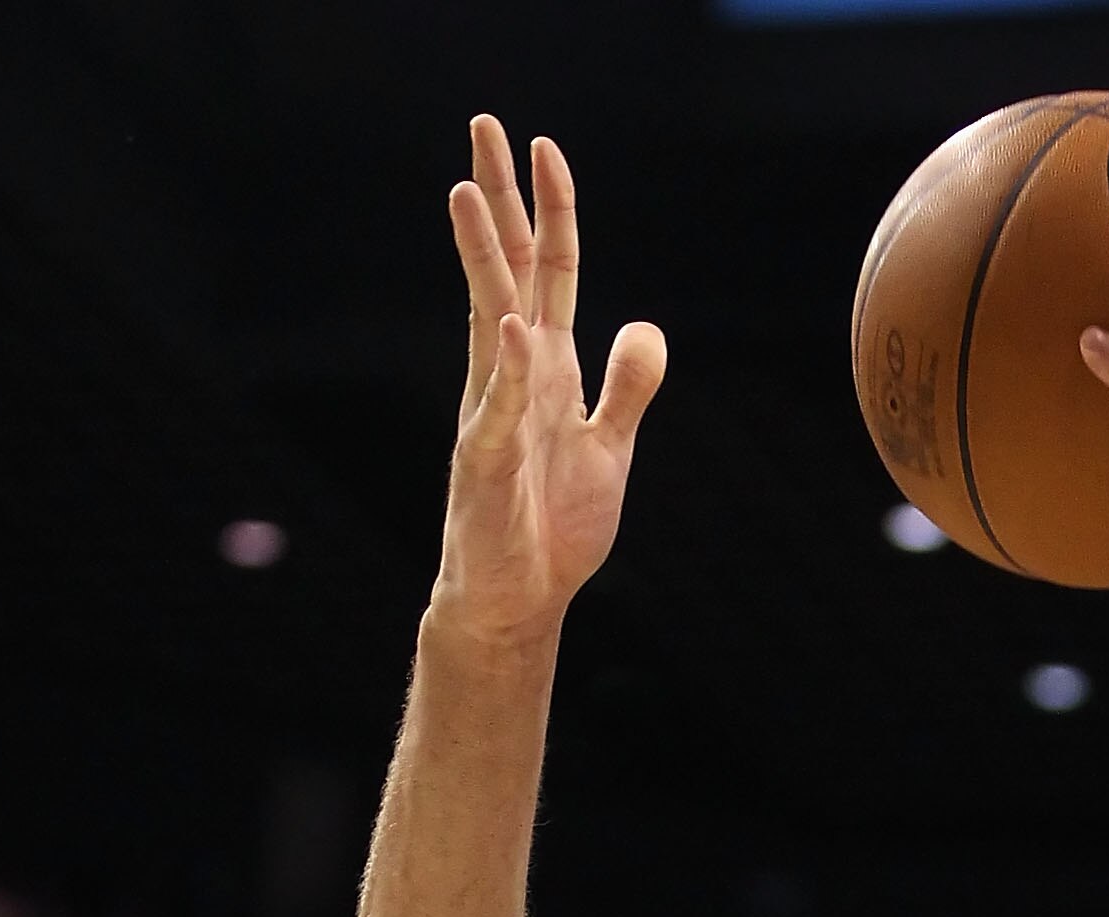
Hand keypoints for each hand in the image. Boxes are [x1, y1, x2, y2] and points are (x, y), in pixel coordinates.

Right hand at [431, 117, 666, 653]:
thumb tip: (646, 327)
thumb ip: (627, 388)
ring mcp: (493, 412)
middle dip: (498, 200)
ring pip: (489, 318)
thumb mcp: (609, 448)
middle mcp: (514, 376)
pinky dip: (509, 372)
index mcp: (547, 369)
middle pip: (509, 271)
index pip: (552, 274)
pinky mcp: (486, 462)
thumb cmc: (553, 528)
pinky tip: (514, 329)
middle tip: (482, 125)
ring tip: (463, 191)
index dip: (553, 213)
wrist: (518, 600)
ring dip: (481, 257)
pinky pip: (499, 409)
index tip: (547, 150)